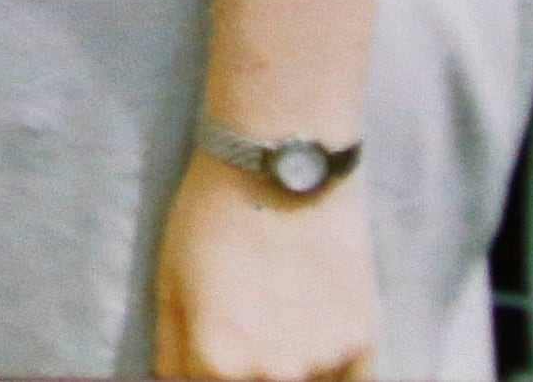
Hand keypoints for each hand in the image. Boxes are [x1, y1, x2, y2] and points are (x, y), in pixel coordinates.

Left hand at [151, 152, 373, 380]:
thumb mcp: (169, 282)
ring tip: (282, 317)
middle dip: (250, 369)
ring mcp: (322, 362)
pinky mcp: (363, 342)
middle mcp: (273, 374)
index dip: (209, 370)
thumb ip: (172, 351)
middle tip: (253, 321)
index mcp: (218, 362)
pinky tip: (317, 331)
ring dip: (294, 368)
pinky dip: (334, 370)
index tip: (216, 348)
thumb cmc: (211, 219)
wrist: (278, 171)